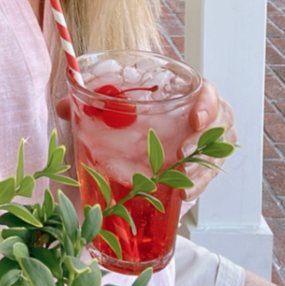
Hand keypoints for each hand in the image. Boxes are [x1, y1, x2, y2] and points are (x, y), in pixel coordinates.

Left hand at [55, 79, 235, 202]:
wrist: (137, 141)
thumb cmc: (130, 117)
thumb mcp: (109, 109)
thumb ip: (87, 103)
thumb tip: (63, 105)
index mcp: (181, 92)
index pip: (207, 90)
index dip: (207, 102)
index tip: (194, 119)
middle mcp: (199, 115)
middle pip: (221, 123)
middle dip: (206, 142)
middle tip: (184, 157)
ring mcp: (205, 141)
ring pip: (218, 153)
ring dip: (203, 170)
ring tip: (183, 186)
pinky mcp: (202, 164)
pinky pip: (208, 175)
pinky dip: (198, 186)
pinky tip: (182, 196)